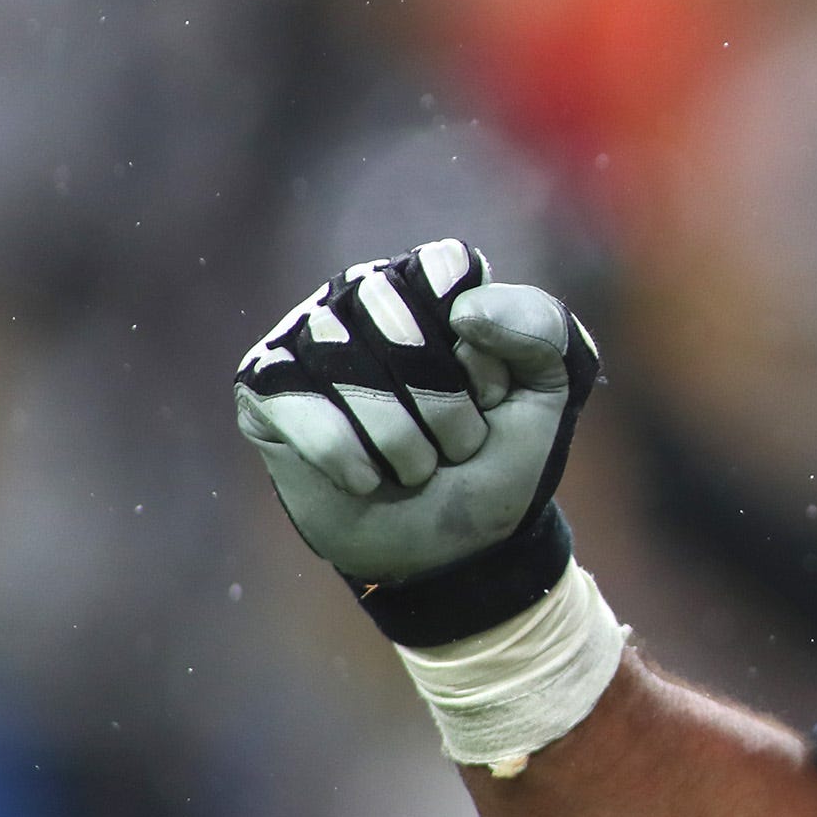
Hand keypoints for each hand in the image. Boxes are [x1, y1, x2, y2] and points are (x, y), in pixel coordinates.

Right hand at [235, 240, 600, 643]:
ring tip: (417, 466)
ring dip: (401, 440)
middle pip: (392, 315)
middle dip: (442, 403)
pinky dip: (349, 459)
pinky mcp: (263, 391)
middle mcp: (363, 293)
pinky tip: (367, 479)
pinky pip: (299, 408)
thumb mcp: (552, 391)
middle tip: (458, 445)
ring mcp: (306, 337)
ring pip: (342, 361)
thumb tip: (464, 310)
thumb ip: (542, 330)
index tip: (493, 395)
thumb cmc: (499, 456)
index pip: (445, 269)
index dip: (480, 349)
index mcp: (432, 282)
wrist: (454, 547)